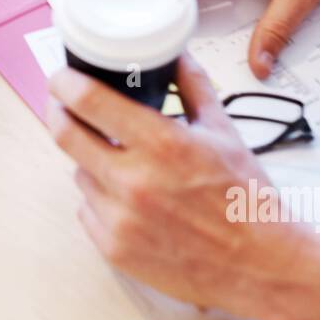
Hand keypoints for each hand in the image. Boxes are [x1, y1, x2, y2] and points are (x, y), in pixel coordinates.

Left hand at [47, 54, 310, 314]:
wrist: (260, 265)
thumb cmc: (245, 200)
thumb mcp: (224, 132)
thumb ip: (193, 86)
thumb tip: (175, 53)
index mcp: (162, 144)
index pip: (89, 101)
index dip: (65, 83)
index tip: (61, 77)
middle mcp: (134, 181)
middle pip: (65, 134)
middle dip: (60, 113)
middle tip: (65, 107)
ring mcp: (120, 219)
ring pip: (79, 173)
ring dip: (91, 162)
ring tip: (122, 164)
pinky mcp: (115, 250)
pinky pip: (87, 210)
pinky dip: (101, 200)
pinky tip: (129, 201)